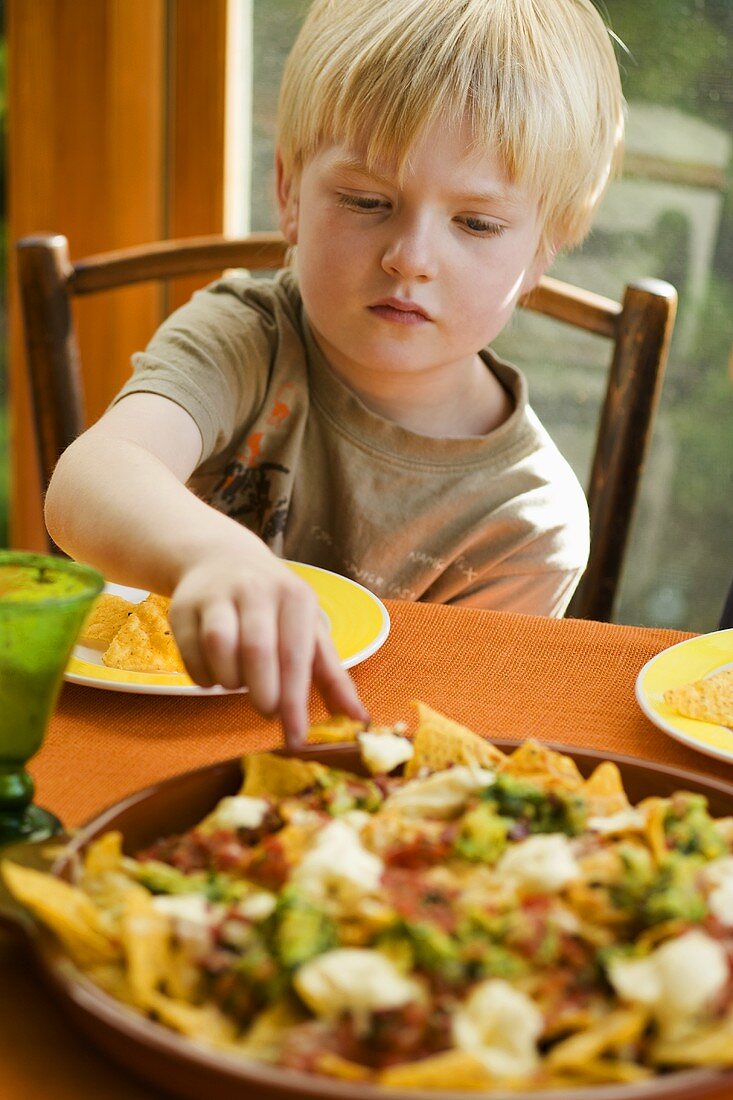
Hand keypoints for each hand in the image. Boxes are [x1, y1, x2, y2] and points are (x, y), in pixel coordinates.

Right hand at [168, 550, 367, 749]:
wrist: (222, 560)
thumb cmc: (275, 607)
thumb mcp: (308, 630)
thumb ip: (332, 676)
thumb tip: (359, 718)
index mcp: (294, 596)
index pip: (295, 655)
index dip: (295, 702)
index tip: (296, 738)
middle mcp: (256, 589)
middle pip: (257, 650)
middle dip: (263, 692)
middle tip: (267, 710)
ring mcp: (217, 594)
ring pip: (219, 647)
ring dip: (230, 680)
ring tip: (240, 682)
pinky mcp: (183, 605)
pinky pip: (190, 652)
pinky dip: (203, 675)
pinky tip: (216, 673)